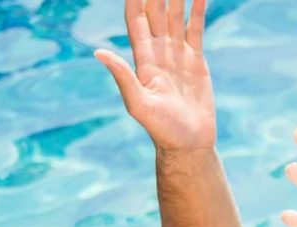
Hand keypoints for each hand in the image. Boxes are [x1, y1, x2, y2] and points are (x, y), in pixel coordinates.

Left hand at [96, 0, 215, 151]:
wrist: (189, 144)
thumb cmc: (162, 129)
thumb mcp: (139, 104)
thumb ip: (122, 77)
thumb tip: (99, 52)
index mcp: (143, 58)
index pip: (136, 19)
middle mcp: (159, 51)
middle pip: (155, 12)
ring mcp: (178, 54)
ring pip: (175, 16)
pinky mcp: (196, 61)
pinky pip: (195, 29)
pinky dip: (198, 11)